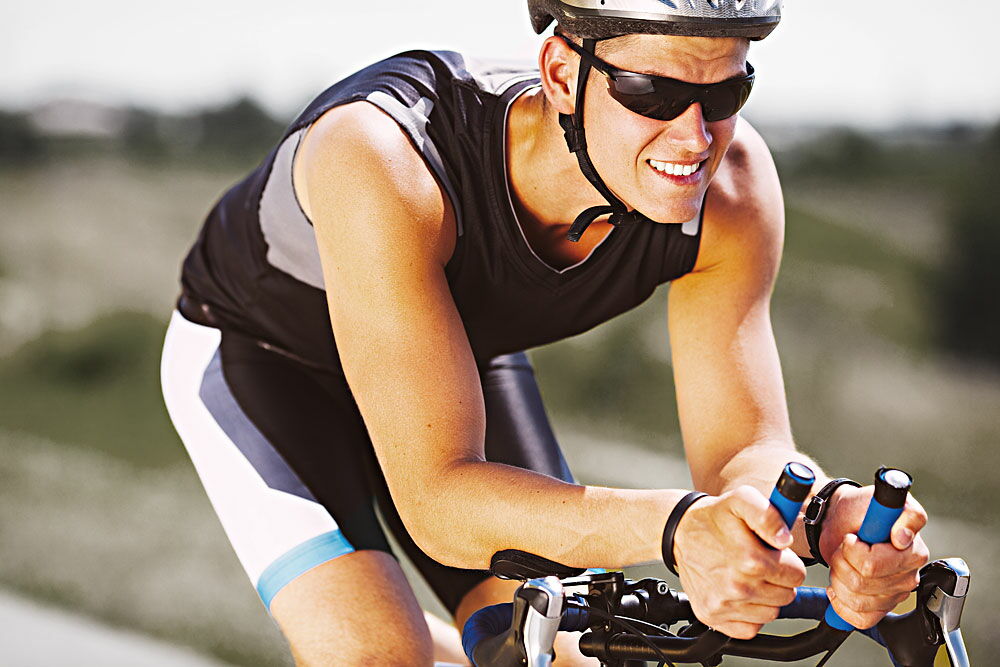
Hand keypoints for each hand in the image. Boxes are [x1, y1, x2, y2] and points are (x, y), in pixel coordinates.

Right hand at [672, 486, 805, 639]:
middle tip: (758, 564)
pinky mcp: (712, 616)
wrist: (678, 532)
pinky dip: (749, 615)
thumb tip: (784, 540)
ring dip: (764, 598)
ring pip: (771, 613)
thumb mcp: (741, 500)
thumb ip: (769, 515)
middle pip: (786, 595)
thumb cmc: (714, 518)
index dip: (788, 563)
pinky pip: (750, 628)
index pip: (796, 575)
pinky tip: (738, 594)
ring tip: (747, 577)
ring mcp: (724, 604)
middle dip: (777, 580)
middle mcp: (737, 586)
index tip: (773, 555)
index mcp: (750, 559)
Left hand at [820, 485, 929, 628]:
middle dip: (841, 562)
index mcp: (913, 552)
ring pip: (856, 600)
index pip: (871, 565)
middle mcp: (908, 576)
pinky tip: (839, 585)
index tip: (851, 537)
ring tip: (842, 562)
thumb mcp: (881, 498)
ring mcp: (895, 595)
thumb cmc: (862, 510)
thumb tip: (903, 536)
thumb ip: (905, 512)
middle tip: (843, 547)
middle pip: (860, 583)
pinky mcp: (881, 607)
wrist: (844, 521)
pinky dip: (841, 604)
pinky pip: (859, 618)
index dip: (851, 550)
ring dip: (838, 579)